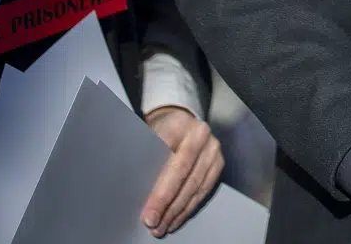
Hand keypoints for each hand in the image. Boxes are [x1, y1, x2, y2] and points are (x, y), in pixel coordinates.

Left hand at [142, 107, 223, 237]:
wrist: (181, 123)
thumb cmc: (159, 132)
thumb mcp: (147, 135)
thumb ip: (143, 156)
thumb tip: (132, 188)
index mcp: (178, 123)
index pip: (165, 156)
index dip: (156, 186)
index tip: (145, 209)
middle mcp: (199, 134)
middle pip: (182, 172)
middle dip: (166, 201)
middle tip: (152, 222)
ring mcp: (212, 148)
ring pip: (194, 185)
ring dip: (177, 210)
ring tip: (162, 226)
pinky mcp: (218, 162)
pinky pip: (204, 190)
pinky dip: (188, 208)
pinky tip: (176, 219)